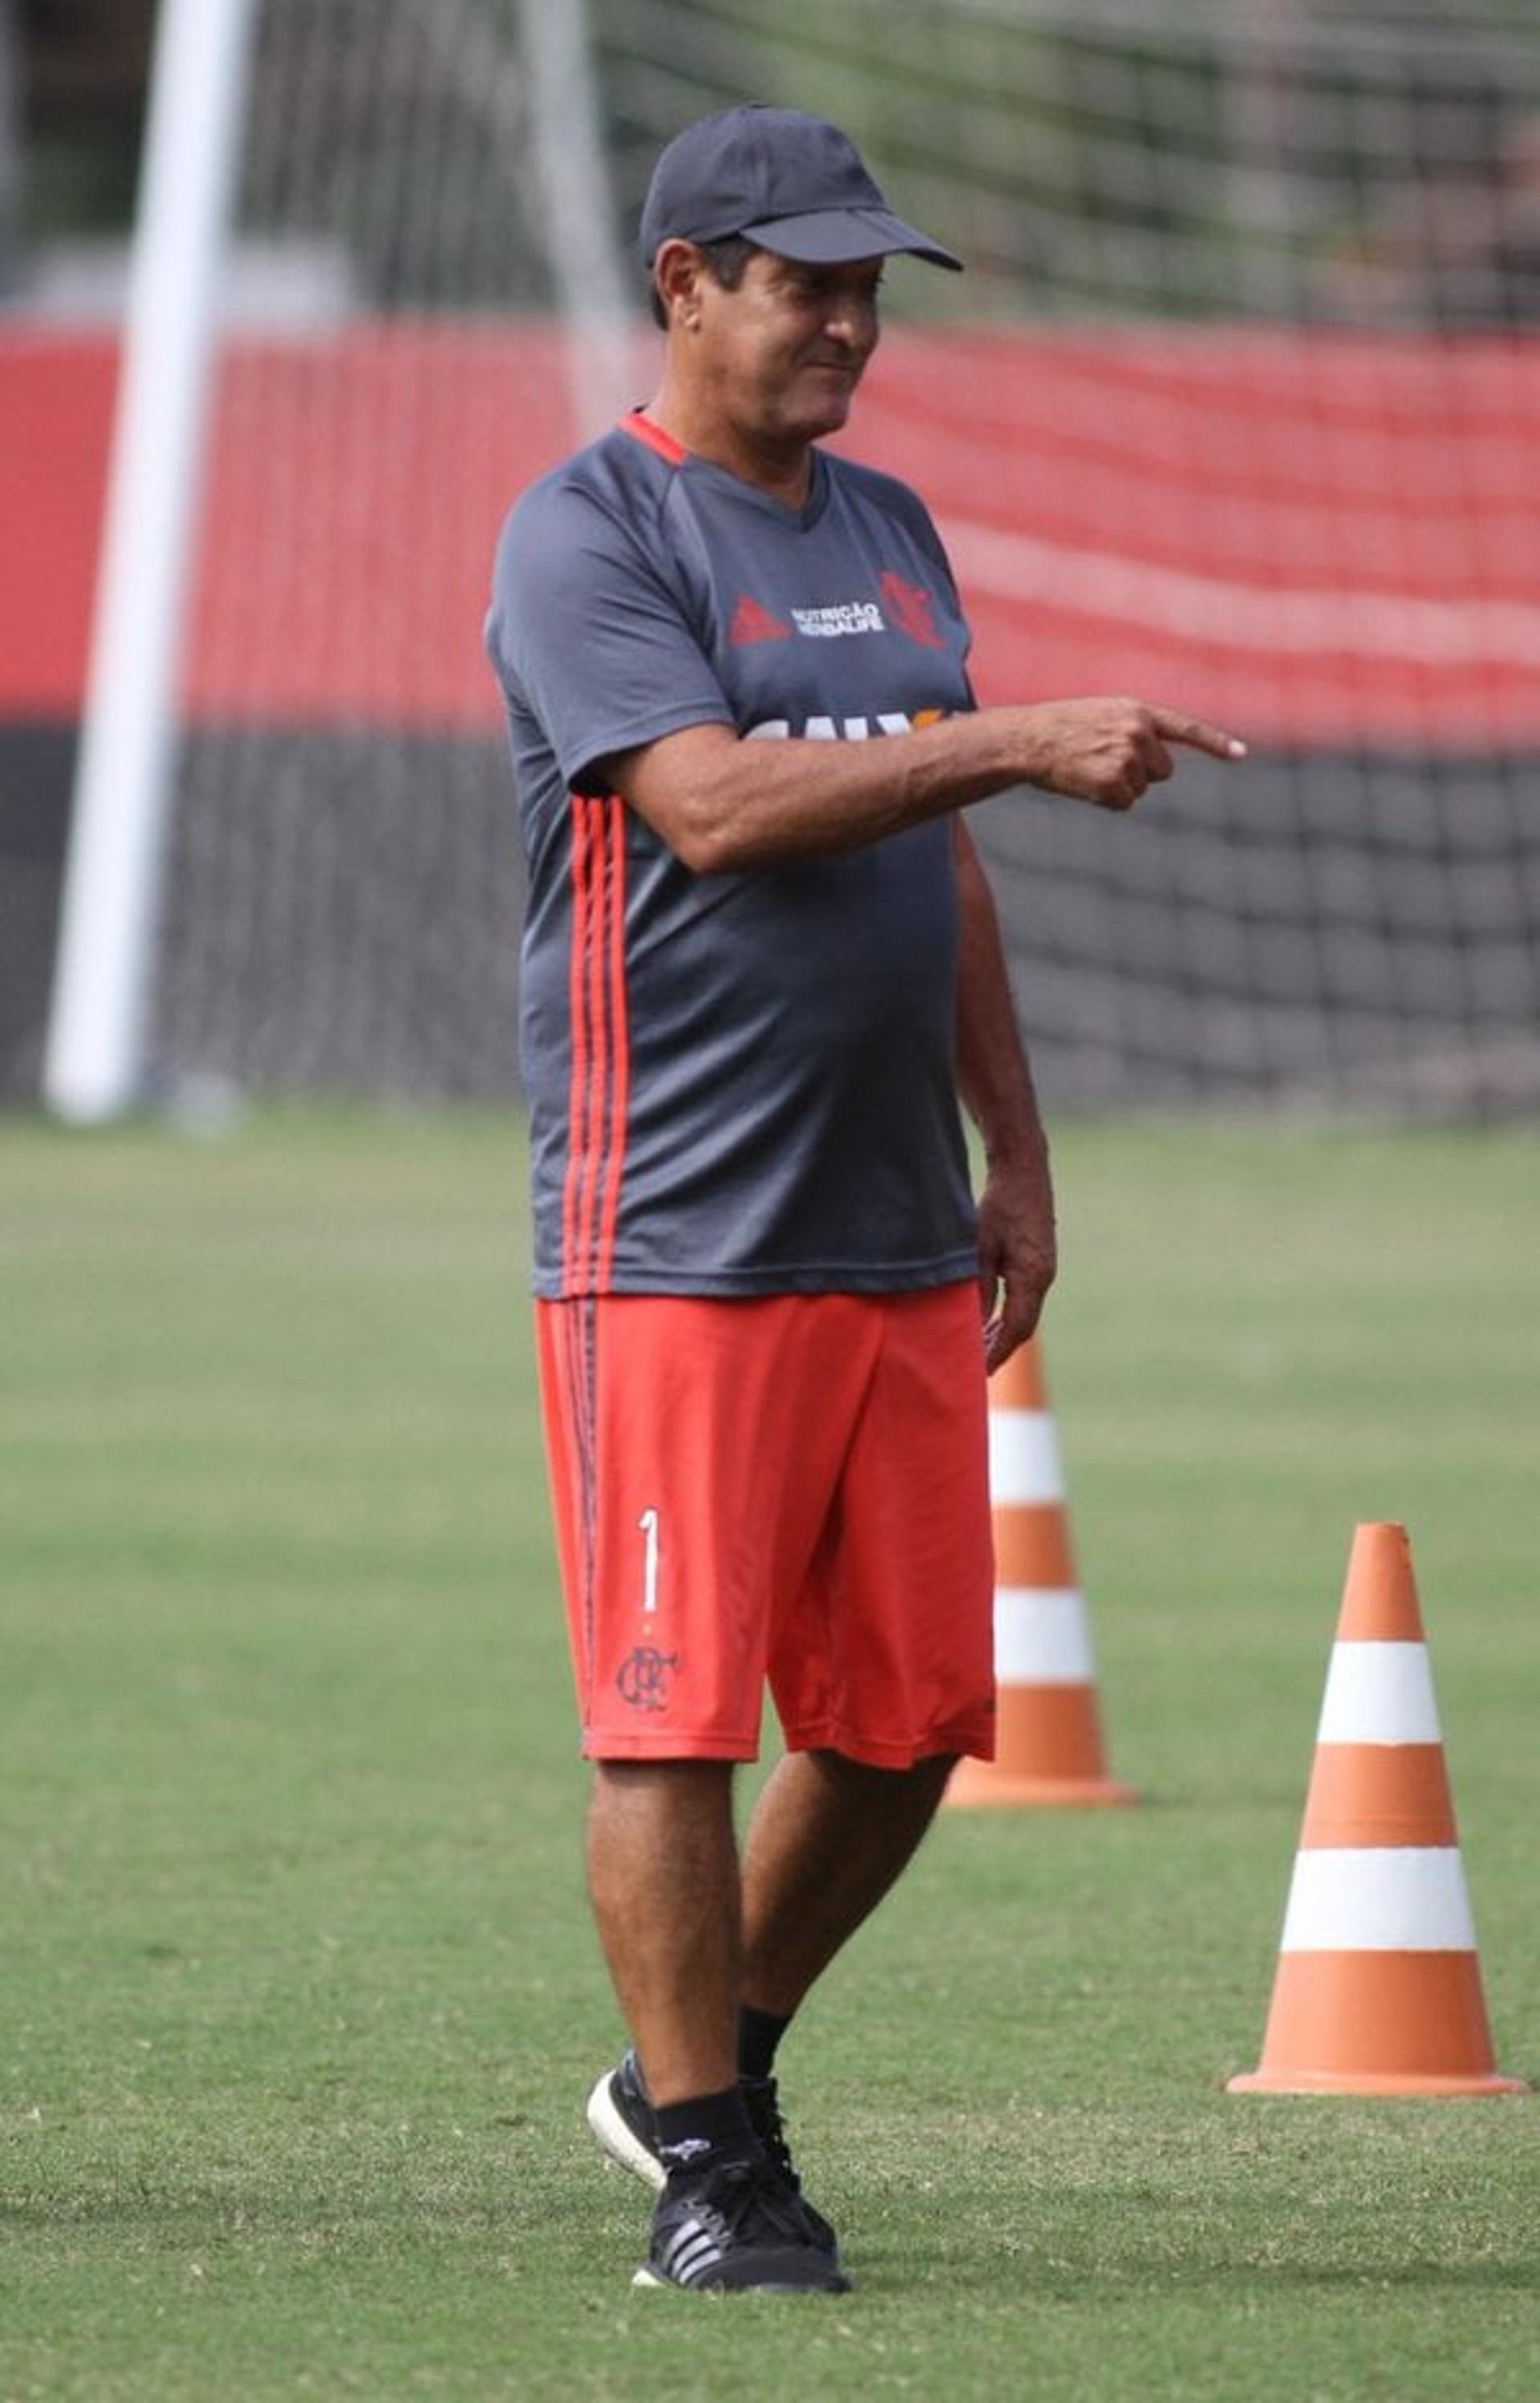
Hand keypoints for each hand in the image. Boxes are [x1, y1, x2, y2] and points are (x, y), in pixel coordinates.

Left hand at [976, 1152, 1056, 1373]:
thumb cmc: (999, 1205)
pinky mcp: (1039, 1262)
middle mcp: (1044, 1278)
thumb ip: (978, 1289)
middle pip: (1023, 1328)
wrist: (1025, 1171)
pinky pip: (1024, 1300)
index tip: (980, 1375)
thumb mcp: (979, 1248)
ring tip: (978, 1353)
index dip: (997, 1354)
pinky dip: (1007, 1316)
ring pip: (1024, 1315)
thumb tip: (973, 1326)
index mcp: (1032, 1278)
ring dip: (1002, 1334)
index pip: (1016, 1329)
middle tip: (975, 1372)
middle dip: (1000, 1350)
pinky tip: (989, 1322)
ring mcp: (1044, 1271)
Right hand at [1022, 698, 1246, 811]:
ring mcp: (1127, 759)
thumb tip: (1161, 766)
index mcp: (1138, 712)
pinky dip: (1106, 800)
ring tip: (1088, 767)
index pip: (1186, 728)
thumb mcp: (1104, 715)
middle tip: (1103, 760)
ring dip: (1119, 785)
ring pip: (1143, 788)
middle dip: (1141, 771)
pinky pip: (1125, 804)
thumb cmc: (1062, 729)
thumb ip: (1136, 729)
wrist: (1028, 740)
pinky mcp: (1113, 784)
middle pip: (1163, 770)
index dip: (1215, 743)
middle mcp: (1139, 733)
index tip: (1241, 755)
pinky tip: (1084, 782)